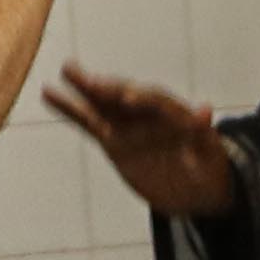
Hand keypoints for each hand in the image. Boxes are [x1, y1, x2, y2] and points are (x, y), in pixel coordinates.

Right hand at [51, 67, 240, 218]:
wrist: (194, 190)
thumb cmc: (208, 169)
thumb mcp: (210, 154)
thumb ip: (203, 134)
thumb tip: (207, 111)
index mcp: (173, 114)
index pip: (157, 101)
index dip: (144, 98)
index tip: (129, 99)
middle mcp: (147, 114)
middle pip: (126, 95)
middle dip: (109, 87)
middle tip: (89, 79)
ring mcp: (127, 125)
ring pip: (103, 103)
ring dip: (84, 87)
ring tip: (66, 69)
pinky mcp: (112, 139)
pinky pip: (88, 122)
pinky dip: (70, 110)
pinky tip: (49, 94)